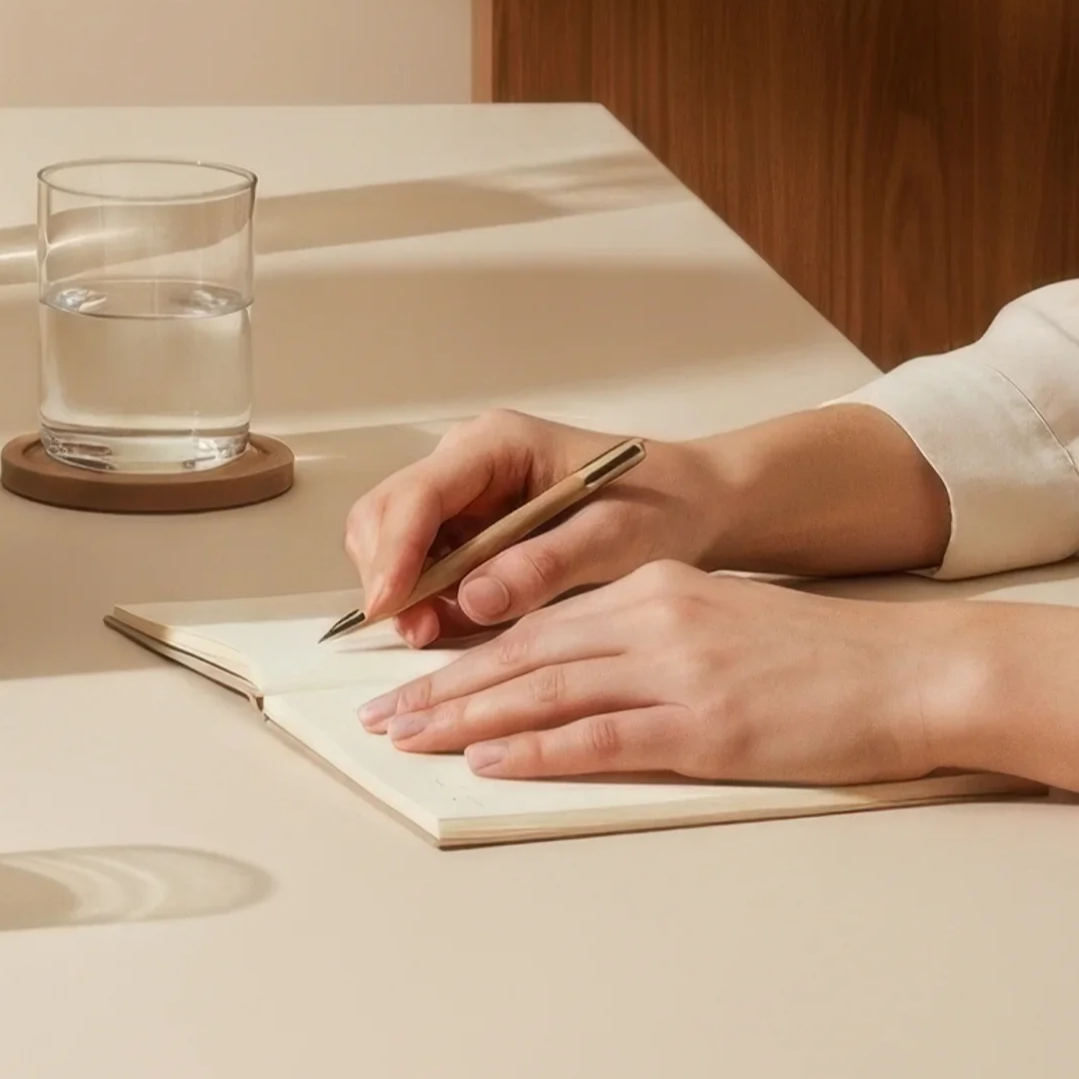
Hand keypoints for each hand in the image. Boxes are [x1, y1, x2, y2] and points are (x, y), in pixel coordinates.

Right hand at [342, 411, 720, 641]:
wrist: (691, 505)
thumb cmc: (660, 508)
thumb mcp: (613, 540)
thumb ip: (542, 565)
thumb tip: (472, 599)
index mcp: (496, 445)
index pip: (419, 493)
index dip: (395, 551)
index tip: (390, 605)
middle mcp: (466, 461)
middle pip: (387, 511)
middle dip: (389, 573)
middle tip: (414, 632)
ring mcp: (463, 493)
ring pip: (393, 538)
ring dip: (402, 588)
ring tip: (431, 633)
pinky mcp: (468, 525)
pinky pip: (421, 560)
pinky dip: (423, 595)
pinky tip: (448, 622)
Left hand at [360, 561, 979, 784]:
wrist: (910, 672)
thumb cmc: (823, 662)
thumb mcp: (720, 625)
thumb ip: (648, 641)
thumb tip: (577, 678)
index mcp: (654, 592)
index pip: (535, 623)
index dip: (466, 654)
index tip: (413, 678)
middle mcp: (655, 620)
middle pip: (523, 654)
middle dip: (444, 685)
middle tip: (381, 713)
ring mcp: (679, 673)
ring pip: (547, 691)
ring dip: (468, 716)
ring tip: (410, 735)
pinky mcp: (708, 726)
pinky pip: (602, 737)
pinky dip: (538, 748)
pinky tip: (492, 759)